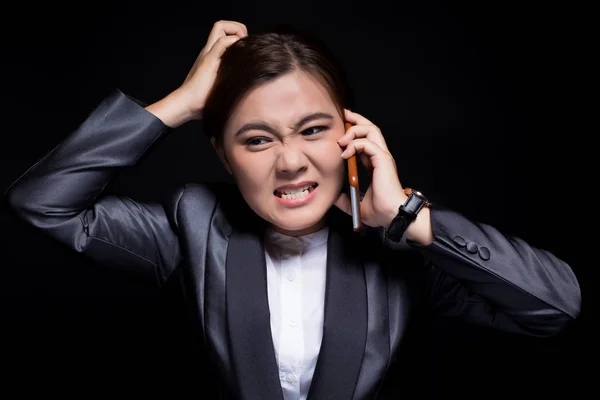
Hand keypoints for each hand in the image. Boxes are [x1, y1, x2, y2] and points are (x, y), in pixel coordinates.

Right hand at [145, 20, 246, 126]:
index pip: (224, 34)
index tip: (246, 50)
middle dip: (238, 27)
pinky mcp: (208, 60)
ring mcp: (208, 53)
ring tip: (242, 46)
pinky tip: (239, 55)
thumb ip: (230, 79)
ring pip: (220, 27)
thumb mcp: (222, 86)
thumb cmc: (204, 101)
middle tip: (245, 44)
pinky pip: (222, 42)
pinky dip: (233, 42)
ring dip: (236, 30)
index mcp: (211, 56)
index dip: (237, 36)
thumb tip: (247, 86)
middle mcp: (209, 51)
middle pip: (220, 25)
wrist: (188, 104)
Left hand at [334, 109, 406, 227]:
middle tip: (342, 115)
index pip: (365, 139)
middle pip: (371, 128)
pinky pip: (368, 143)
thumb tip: (335, 198)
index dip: (354, 131)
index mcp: (376, 164)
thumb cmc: (381, 212)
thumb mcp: (357, 205)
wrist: (393, 215)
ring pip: (371, 130)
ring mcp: (383, 157)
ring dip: (354, 130)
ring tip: (341, 140)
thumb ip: (346, 200)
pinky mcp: (383, 160)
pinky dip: (355, 144)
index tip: (341, 129)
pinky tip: (345, 153)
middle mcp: (380, 156)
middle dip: (356, 119)